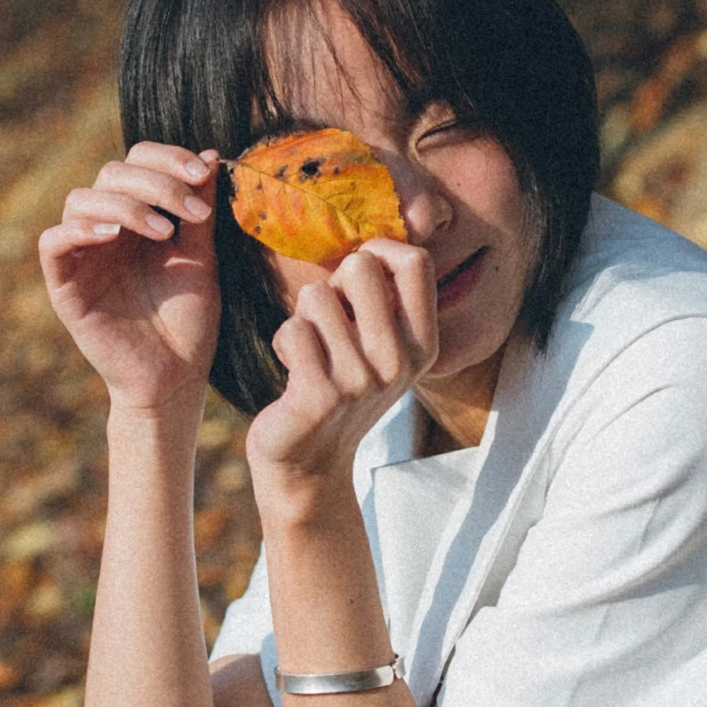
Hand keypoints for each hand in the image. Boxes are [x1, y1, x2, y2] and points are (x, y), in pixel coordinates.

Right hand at [39, 143, 221, 412]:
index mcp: (140, 216)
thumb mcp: (202, 258)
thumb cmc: (190, 321)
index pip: (139, 161)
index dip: (167, 157)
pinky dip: (79, 231)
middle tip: (192, 210)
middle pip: (111, 173)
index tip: (203, 172)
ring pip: (80, 200)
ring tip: (162, 232)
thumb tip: (208, 156)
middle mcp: (108, 228)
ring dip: (124, 205)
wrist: (176, 378)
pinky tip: (113, 239)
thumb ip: (199, 210)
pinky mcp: (65, 286)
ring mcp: (83, 255)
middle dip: (155, 182)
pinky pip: (53, 243)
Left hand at [246, 235, 437, 501]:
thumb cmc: (338, 386)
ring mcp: (361, 380)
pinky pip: (292, 329)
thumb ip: (381, 298)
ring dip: (303, 317)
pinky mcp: (321, 395)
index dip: (378, 251)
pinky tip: (293, 371)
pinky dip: (283, 342)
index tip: (356, 276)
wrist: (311, 462)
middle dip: (333, 283)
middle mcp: (399, 360)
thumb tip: (367, 244)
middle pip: (362, 267)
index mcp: (422, 343)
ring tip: (311, 351)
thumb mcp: (378, 346)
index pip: (415, 261)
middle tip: (328, 321)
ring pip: (317, 294)